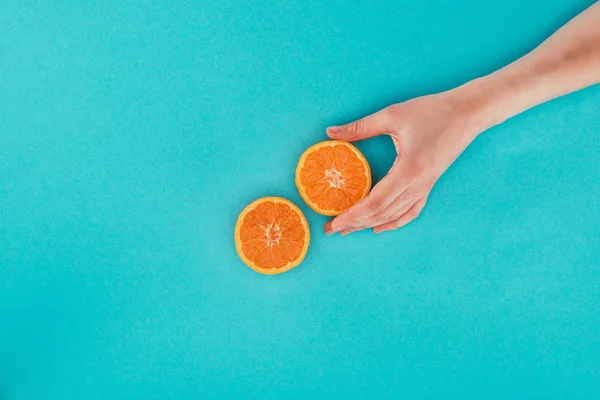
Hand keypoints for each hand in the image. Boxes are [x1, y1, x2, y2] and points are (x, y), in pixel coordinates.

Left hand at [324, 89, 486, 234]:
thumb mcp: (392, 115)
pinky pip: (410, 211)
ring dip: (371, 224)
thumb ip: (360, 127)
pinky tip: (380, 227)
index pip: (375, 202)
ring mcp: (425, 187)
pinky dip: (394, 222)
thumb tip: (330, 132)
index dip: (353, 215)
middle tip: (332, 229)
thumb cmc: (432, 111)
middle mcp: (418, 185)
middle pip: (382, 213)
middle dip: (356, 223)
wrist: (468, 112)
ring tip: (349, 229)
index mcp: (408, 170)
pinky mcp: (429, 184)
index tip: (335, 222)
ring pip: (395, 215)